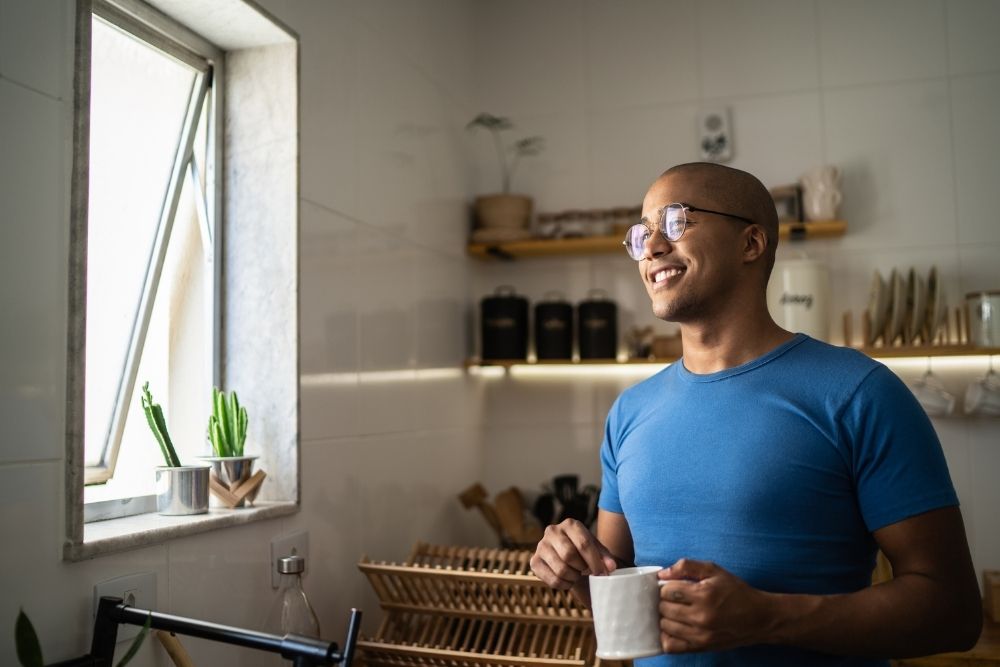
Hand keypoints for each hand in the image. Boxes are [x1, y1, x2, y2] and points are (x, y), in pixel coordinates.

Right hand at [530, 519, 617, 590]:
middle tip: (585, 571)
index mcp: (570, 524)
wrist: (566, 556)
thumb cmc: (584, 551)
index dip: (594, 562)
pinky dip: (564, 584)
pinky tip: (568, 580)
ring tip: (576, 574)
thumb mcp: (597, 550)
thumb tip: (611, 567)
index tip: (602, 573)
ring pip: (560, 568)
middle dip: (581, 568)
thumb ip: (605, 557)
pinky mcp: (534, 561)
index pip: (583, 543)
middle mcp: (552, 531)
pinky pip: (551, 579)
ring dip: (573, 577)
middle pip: (569, 555)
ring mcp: (541, 546)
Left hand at [657, 559, 773, 652]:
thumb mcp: (714, 571)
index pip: (667, 591)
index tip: (674, 587)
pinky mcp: (701, 647)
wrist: (759, 618)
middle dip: (666, 601)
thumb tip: (662, 574)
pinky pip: (671, 646)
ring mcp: (700, 635)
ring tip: (677, 612)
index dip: (667, 587)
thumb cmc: (736, 592)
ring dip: (667, 618)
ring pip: (665, 626)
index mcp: (703, 595)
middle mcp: (701, 617)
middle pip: (664, 608)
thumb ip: (686, 566)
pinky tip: (675, 628)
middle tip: (675, 599)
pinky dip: (668, 637)